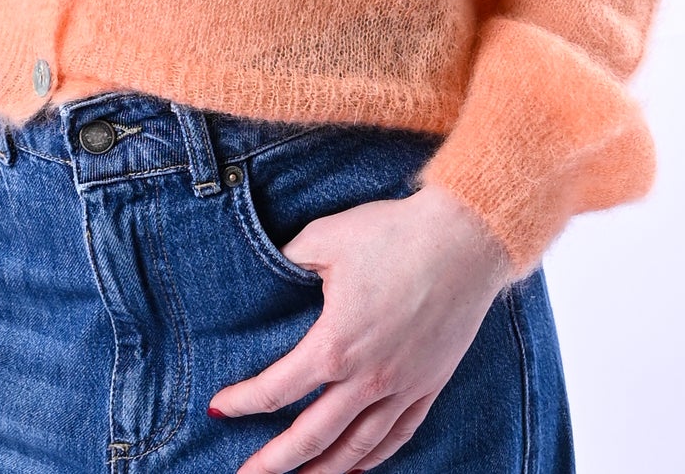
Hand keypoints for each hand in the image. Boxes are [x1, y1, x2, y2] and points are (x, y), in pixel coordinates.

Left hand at [209, 182, 514, 473]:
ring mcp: (403, 386)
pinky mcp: (430, 383)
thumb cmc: (393, 234)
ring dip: (323, 469)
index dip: (243, 402)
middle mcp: (367, 378)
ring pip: (356, 447)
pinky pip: (398, 435)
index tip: (218, 408)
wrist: (466, 239)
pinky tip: (358, 466)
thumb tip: (271, 271)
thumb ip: (290, 259)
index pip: (277, 390)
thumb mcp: (325, 237)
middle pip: (311, 435)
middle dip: (274, 461)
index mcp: (334, 344)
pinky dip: (374, 458)